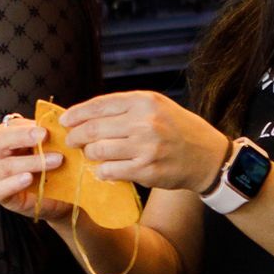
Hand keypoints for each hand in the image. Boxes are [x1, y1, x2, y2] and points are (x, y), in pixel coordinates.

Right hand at [0, 113, 72, 223]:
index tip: (46, 129)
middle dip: (23, 137)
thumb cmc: (52, 167)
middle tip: (45, 136)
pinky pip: (0, 189)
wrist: (58, 197)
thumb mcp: (52, 147)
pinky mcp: (0, 195)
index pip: (9, 126)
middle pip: (1, 141)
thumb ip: (51, 135)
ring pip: (6, 166)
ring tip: (55, 161)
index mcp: (7, 137)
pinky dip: (14, 183)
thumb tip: (61, 124)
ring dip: (32, 162)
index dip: (26, 127)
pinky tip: (28, 178)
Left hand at [61, 90, 227, 195]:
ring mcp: (146, 148)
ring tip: (92, 154)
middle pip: (93, 129)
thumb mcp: (156, 107)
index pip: (99, 105)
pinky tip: (104, 169)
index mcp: (144, 101)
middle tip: (71, 141)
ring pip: (97, 151)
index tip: (64, 121)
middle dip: (75, 136)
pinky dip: (102, 171)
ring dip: (89, 154)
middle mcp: (145, 122)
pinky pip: (109, 171)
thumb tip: (84, 115)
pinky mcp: (146, 171)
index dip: (76, 114)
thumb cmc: (177, 129)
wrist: (208, 156)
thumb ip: (125, 108)